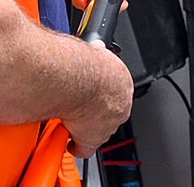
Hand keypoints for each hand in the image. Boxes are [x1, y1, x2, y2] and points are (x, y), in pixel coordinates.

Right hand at [62, 40, 134, 157]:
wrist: (78, 80)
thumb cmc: (87, 66)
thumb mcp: (98, 53)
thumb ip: (98, 55)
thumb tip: (96, 45)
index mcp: (123, 85)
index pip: (116, 94)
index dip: (104, 94)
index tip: (94, 93)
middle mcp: (120, 107)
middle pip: (109, 114)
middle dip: (96, 111)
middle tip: (82, 108)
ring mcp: (107, 125)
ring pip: (99, 130)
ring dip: (87, 127)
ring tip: (73, 122)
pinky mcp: (91, 139)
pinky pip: (85, 149)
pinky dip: (77, 147)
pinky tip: (69, 144)